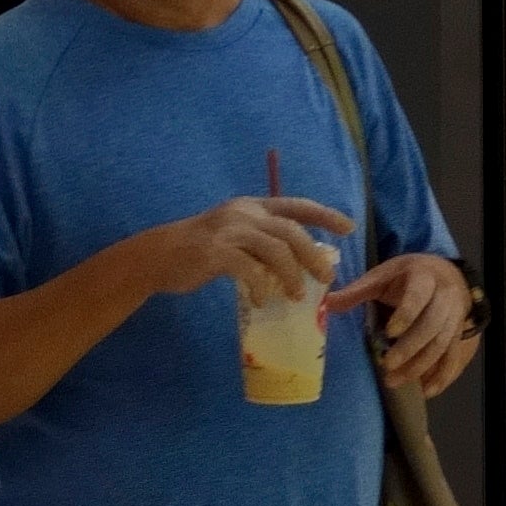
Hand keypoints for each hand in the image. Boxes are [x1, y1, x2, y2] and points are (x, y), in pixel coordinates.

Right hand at [156, 193, 356, 307]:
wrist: (157, 256)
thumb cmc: (200, 250)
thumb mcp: (235, 235)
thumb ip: (262, 242)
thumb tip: (299, 263)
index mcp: (252, 206)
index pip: (296, 205)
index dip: (324, 215)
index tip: (349, 227)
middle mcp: (243, 213)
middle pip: (290, 230)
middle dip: (313, 254)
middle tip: (327, 276)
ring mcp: (229, 231)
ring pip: (275, 249)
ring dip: (291, 275)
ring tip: (297, 295)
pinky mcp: (215, 253)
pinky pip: (249, 270)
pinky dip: (261, 286)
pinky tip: (264, 300)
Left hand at [344, 251, 481, 404]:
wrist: (445, 273)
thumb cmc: (407, 275)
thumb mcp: (383, 275)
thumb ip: (358, 290)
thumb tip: (327, 303)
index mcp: (424, 277)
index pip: (419, 297)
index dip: (406, 315)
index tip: (389, 332)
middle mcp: (445, 297)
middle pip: (433, 325)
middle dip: (411, 348)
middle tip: (387, 366)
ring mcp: (455, 317)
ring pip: (442, 344)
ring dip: (420, 366)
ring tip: (394, 381)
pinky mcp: (457, 334)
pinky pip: (453, 356)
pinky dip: (442, 376)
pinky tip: (426, 391)